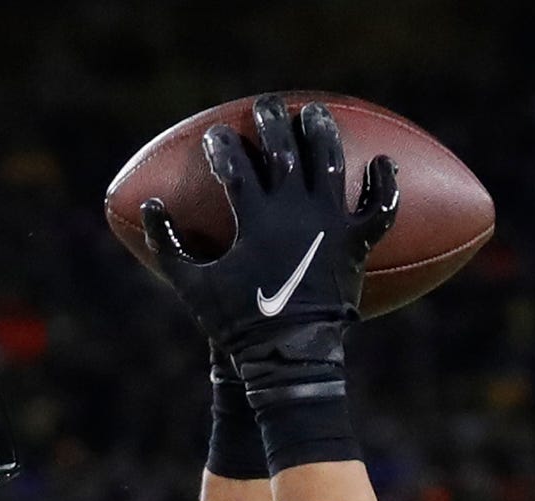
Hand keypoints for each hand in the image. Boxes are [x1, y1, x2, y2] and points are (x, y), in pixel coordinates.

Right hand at [141, 96, 397, 412]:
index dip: (221, 145)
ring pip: (330, 162)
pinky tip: (383, 161)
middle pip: (285, 148)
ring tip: (315, 114)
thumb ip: (168, 245)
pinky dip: (383, 183)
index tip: (214, 136)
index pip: (234, 164)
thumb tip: (151, 206)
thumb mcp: (192, 287)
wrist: (289, 359)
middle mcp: (295, 211)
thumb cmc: (238, 325)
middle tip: (266, 107)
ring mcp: (330, 224)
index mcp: (255, 218)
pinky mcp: (355, 244)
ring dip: (322, 131)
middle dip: (272, 119)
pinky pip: (380, 208)